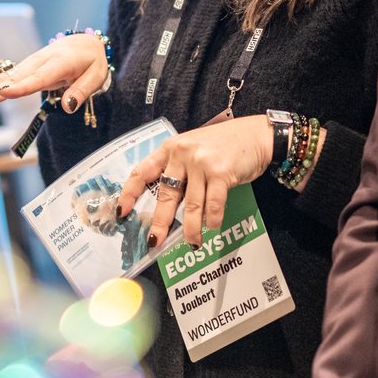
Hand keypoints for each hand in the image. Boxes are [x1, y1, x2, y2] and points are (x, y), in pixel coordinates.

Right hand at [0, 31, 107, 114]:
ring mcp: (29, 65)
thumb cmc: (91, 62)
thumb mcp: (96, 76)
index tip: (4, 93)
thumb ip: (82, 92)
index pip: (38, 78)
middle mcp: (39, 62)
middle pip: (14, 79)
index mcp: (59, 63)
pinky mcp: (24, 69)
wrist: (83, 43)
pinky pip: (4, 79)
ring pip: (4, 78)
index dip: (21, 87)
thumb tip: (67, 107)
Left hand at [115, 115, 272, 246]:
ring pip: (191, 205)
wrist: (254, 135)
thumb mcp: (192, 150)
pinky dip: (212, 219)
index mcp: (170, 148)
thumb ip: (178, 170)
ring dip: (191, 228)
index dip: (129, 193)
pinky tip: (212, 227)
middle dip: (160, 222)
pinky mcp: (221, 173)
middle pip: (166, 194)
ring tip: (192, 243)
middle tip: (154, 242)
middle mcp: (182, 153)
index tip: (122, 211)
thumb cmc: (222, 145)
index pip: (142, 171)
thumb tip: (166, 205)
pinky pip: (213, 204)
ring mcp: (201, 163)